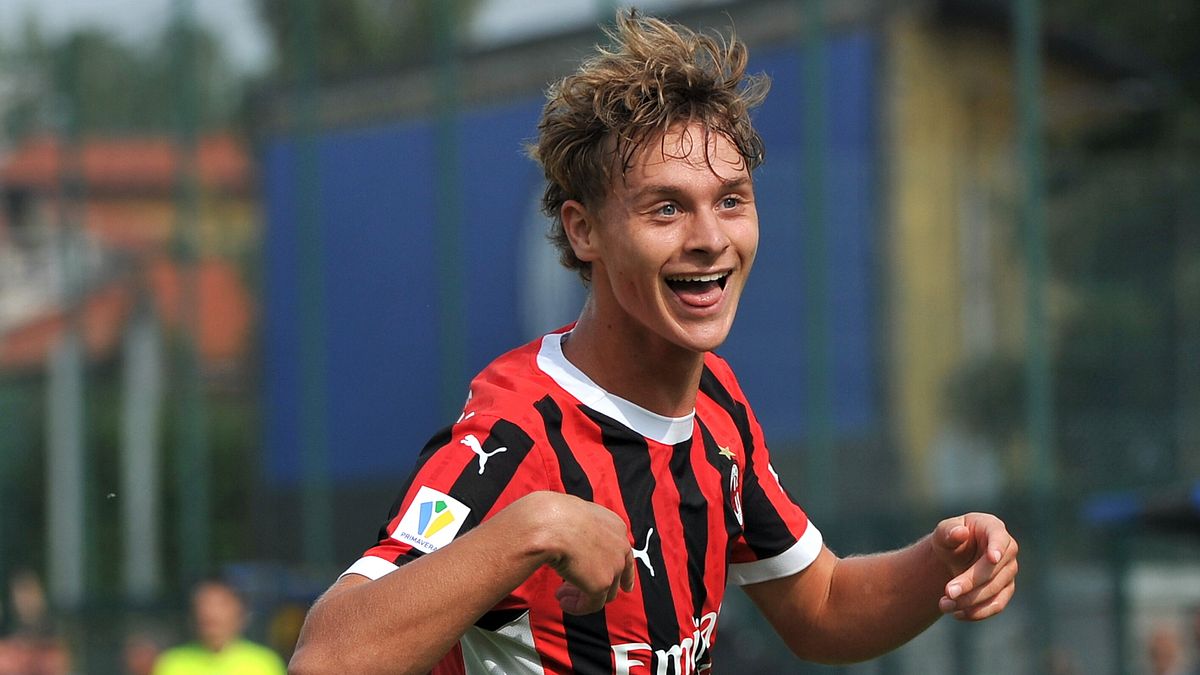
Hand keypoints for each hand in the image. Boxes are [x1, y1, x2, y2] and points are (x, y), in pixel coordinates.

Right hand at [517, 492, 635, 614]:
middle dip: (595, 585)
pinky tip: (563, 602)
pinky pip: (592, 604)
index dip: (622, 572)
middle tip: (572, 590)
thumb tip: (571, 541)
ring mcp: (614, 565)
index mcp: (615, 526)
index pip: (624, 554)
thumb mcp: (575, 517)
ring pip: (605, 592)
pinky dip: (578, 606)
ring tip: (562, 596)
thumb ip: (582, 531)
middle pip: (615, 575)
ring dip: (583, 596)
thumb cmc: (554, 515)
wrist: (551, 523)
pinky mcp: (602, 583)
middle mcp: (620, 545)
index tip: (623, 585)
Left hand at [931, 513, 1017, 620]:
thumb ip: (949, 531)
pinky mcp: (1006, 590)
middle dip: (969, 583)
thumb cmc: (950, 539)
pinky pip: (996, 605)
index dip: (996, 548)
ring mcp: (1009, 571)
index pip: (999, 537)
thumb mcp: (944, 532)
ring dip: (969, 601)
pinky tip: (957, 614)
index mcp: (993, 528)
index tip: (992, 558)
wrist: (954, 556)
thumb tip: (960, 533)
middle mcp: (1007, 549)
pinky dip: (977, 612)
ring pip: (994, 590)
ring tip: (944, 605)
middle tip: (948, 592)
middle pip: (992, 570)